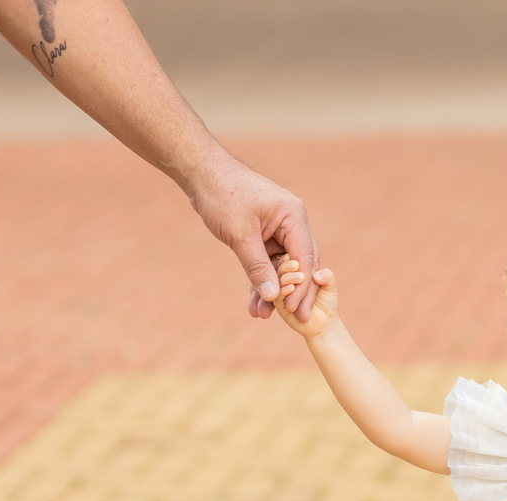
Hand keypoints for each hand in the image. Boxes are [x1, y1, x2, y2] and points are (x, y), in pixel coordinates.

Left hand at [187, 152, 319, 320]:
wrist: (201, 173)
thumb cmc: (222, 195)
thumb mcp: (240, 234)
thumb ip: (257, 266)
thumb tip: (272, 296)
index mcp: (294, 217)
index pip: (305, 258)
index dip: (302, 287)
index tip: (297, 312)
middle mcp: (292, 223)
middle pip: (301, 265)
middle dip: (294, 293)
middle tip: (296, 320)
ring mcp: (279, 229)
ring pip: (283, 267)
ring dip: (273, 290)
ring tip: (261, 315)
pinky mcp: (265, 235)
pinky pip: (268, 262)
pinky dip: (261, 279)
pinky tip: (254, 300)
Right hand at [274, 258, 337, 339]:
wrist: (323, 324)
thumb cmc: (327, 301)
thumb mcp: (329, 287)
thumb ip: (328, 278)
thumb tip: (318, 275)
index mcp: (293, 272)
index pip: (288, 260)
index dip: (290, 257)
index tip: (293, 253)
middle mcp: (285, 281)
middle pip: (278, 269)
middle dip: (285, 266)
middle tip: (294, 264)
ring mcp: (281, 293)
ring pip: (276, 282)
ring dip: (286, 278)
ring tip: (299, 277)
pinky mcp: (280, 306)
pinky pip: (277, 297)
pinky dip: (284, 291)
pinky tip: (291, 288)